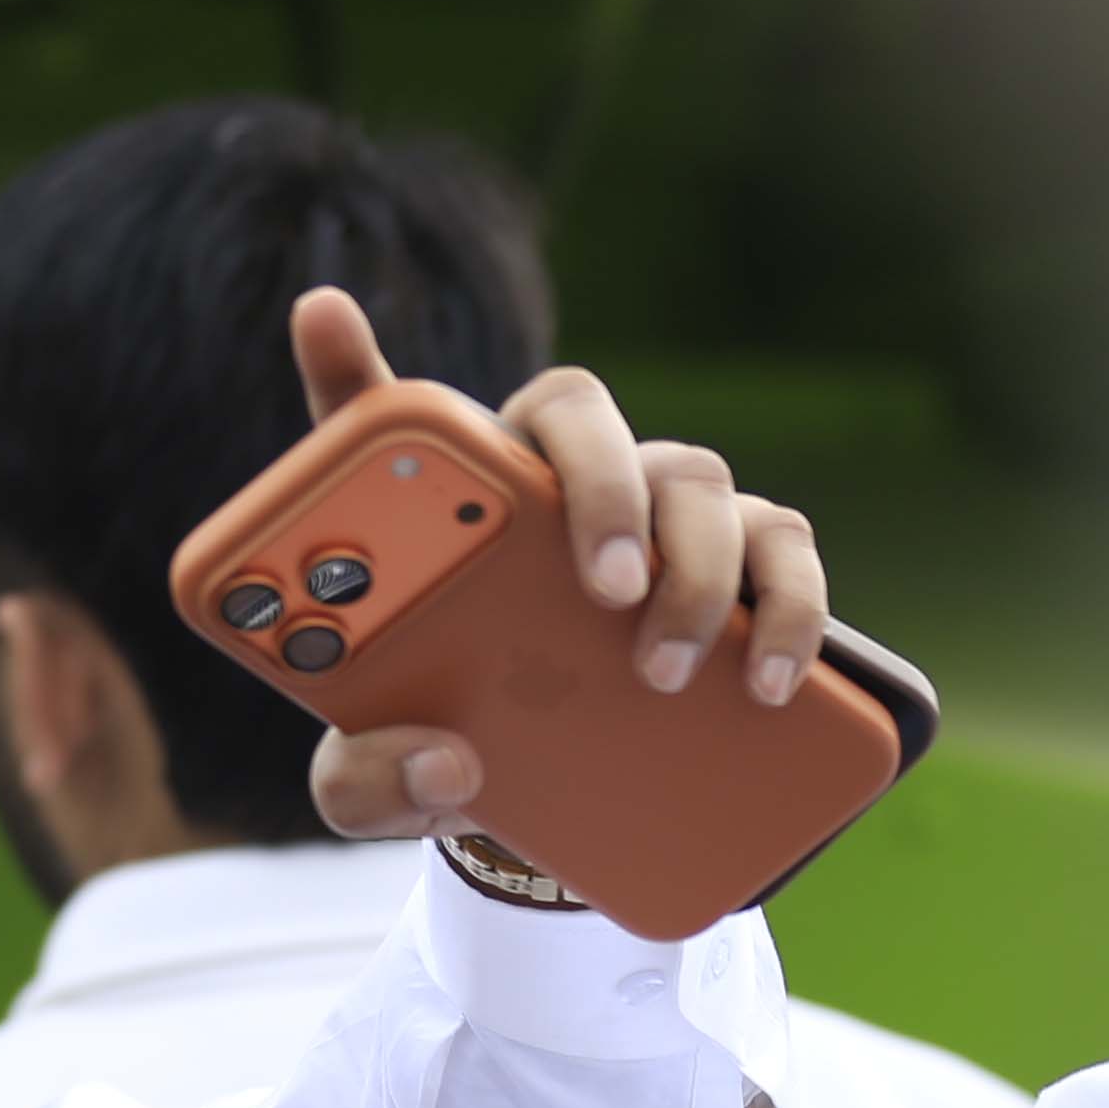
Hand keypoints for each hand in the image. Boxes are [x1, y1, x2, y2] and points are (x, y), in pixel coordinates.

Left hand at [278, 285, 835, 848]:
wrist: (536, 789)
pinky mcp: (739, 558)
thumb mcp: (376, 788)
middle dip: (600, 486)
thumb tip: (444, 769)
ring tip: (665, 671)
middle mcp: (550, 477)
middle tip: (604, 590)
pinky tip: (769, 680)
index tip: (320, 318)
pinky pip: (781, 544)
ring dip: (694, 571)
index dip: (346, 359)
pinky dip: (788, 607)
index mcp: (448, 505)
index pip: (392, 413)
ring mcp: (653, 507)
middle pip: (580, 411)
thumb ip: (368, 785)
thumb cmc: (444, 745)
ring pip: (694, 477)